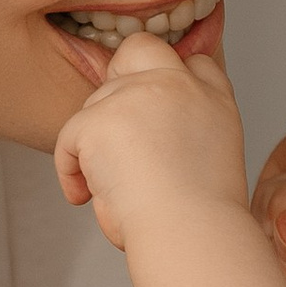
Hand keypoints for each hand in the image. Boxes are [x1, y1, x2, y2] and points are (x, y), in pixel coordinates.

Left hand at [54, 37, 249, 246]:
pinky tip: (88, 197)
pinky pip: (69, 138)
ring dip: (96, 146)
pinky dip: (70, 170)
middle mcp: (178, 85)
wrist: (192, 235)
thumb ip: (189, 130)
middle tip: (113, 132)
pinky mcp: (100, 119)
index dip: (170, 79)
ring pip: (96, 104)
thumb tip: (152, 139)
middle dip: (119, 78)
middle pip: (137, 51)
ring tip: (114, 190)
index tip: (157, 117)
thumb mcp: (216, 161)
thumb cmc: (204, 220)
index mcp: (214, 98)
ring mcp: (138, 95)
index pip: (193, 61)